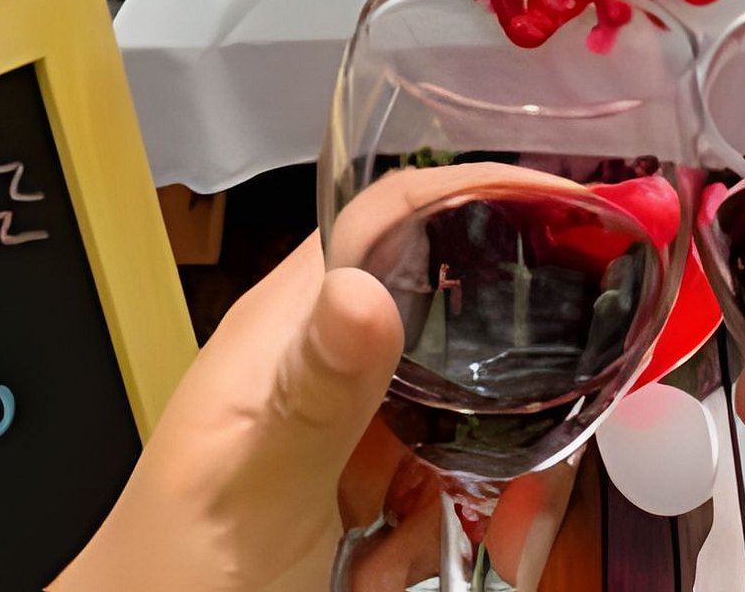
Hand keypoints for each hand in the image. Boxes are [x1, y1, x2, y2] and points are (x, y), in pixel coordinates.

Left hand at [54, 166, 601, 591]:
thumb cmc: (168, 579)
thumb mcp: (247, 489)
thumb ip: (309, 396)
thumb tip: (362, 289)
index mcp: (289, 327)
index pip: (395, 215)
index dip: (483, 191)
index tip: (577, 206)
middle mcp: (328, 362)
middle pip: (455, 313)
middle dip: (514, 370)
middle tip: (561, 422)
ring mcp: (354, 430)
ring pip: (469, 408)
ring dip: (498, 470)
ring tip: (498, 530)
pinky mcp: (371, 492)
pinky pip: (454, 482)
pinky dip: (465, 523)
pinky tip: (412, 563)